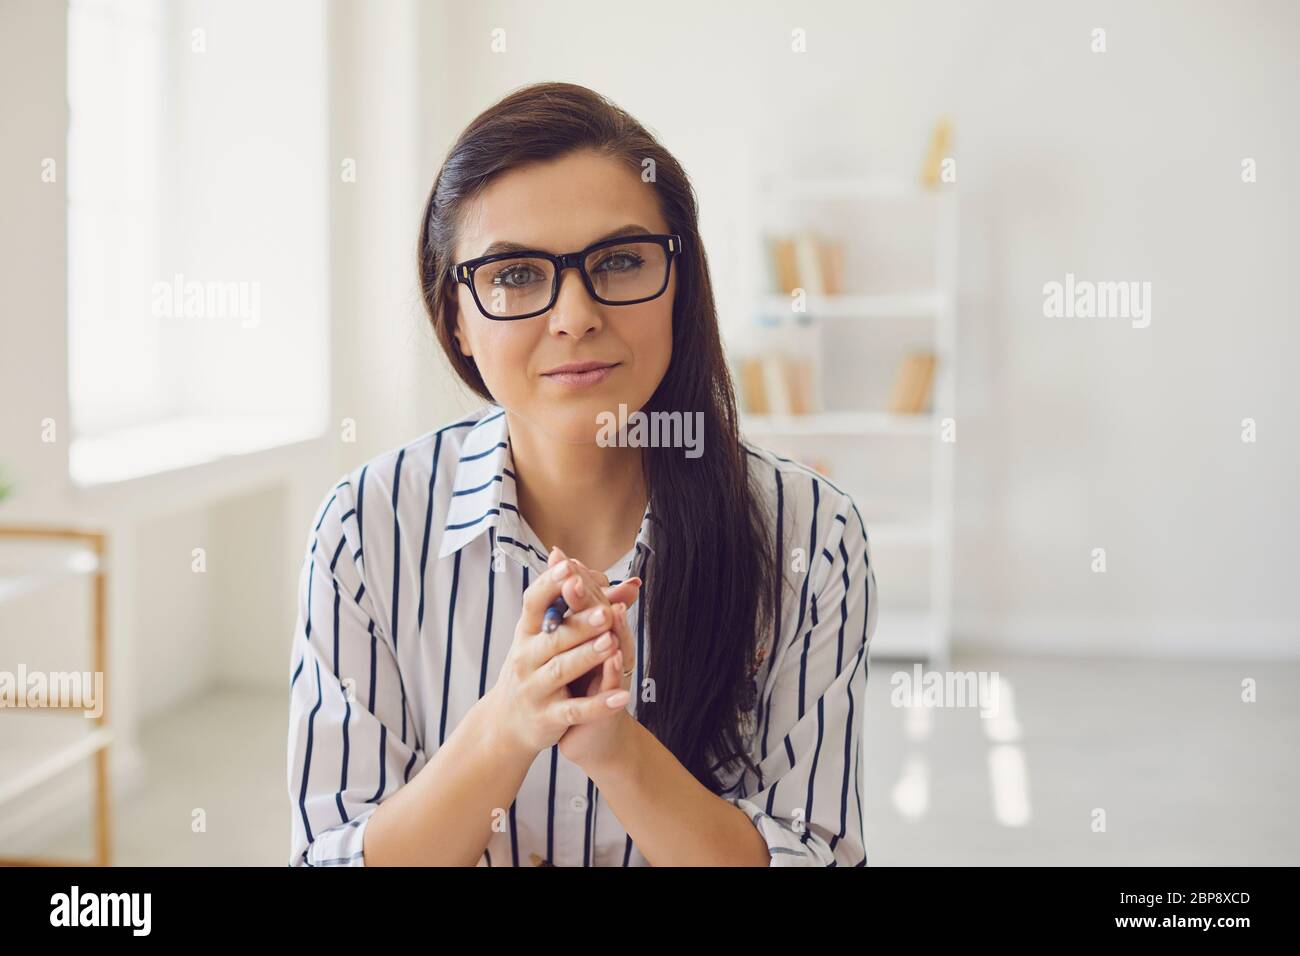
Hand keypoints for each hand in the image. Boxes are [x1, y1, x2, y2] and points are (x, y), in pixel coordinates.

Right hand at [484, 556, 631, 758]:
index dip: (548, 584)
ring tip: (611, 642)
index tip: (567, 566)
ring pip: (562, 670)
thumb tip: (630, 583)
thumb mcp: (549, 637)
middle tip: (604, 611)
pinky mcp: (548, 717)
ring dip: (587, 656)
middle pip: (554, 637)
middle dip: (579, 623)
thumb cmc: (534, 668)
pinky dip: (599, 705)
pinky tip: (622, 697)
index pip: (533, 603)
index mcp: (526, 632)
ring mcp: (535, 688)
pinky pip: (576, 710)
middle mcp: (526, 658)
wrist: (505, 723)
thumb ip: (586, 608)